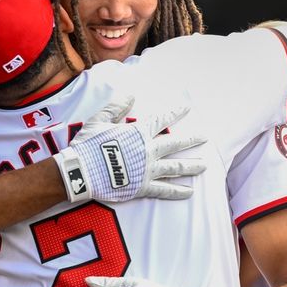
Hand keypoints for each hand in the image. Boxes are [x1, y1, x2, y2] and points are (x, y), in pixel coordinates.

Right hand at [54, 96, 206, 202]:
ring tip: (204, 165)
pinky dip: (178, 192)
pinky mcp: (143, 187)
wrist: (81, 172)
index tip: (188, 107)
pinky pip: (165, 190)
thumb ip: (116, 107)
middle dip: (192, 140)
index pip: (162, 120)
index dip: (175, 112)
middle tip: (205, 137)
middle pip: (175, 143)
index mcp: (138, 132)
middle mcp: (148, 150)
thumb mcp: (99, 120)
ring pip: (175, 167)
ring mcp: (148, 170)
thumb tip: (131, 95)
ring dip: (191, 166)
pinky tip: (190, 192)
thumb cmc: (87, 145)